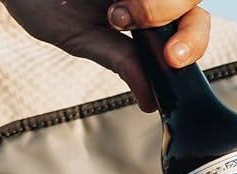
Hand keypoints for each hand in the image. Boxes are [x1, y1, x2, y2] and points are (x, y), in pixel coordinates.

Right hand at [0, 0, 209, 111]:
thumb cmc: (43, 0)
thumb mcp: (82, 36)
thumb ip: (119, 60)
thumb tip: (151, 100)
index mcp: (145, 13)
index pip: (188, 28)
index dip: (191, 44)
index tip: (170, 60)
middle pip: (193, 4)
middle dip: (187, 30)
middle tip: (160, 45)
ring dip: (161, 5)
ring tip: (119, 14)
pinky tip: (121, 1)